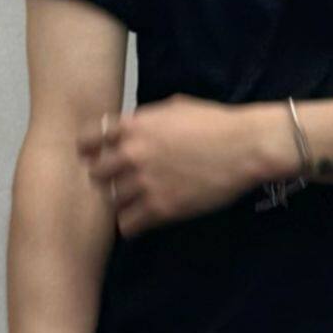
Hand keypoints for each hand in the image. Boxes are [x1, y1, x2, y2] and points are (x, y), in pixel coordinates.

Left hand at [77, 96, 286, 234]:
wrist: (245, 147)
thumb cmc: (215, 123)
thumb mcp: (173, 108)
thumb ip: (145, 120)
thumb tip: (131, 127)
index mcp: (133, 126)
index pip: (87, 142)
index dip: (90, 151)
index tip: (98, 157)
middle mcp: (132, 154)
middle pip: (96, 175)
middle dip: (108, 178)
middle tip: (122, 182)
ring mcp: (144, 183)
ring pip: (111, 201)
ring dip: (122, 202)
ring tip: (137, 202)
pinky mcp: (161, 209)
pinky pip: (128, 225)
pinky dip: (133, 224)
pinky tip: (144, 219)